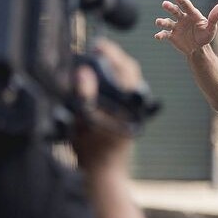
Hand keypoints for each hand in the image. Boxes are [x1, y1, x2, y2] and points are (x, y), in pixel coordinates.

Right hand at [73, 39, 143, 169]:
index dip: (111, 52)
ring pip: (126, 81)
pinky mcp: (128, 116)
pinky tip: (97, 82)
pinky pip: (122, 92)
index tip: (97, 45)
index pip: (126, 68)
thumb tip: (83, 71)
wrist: (103, 172)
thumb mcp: (82, 119)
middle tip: (94, 50)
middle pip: (128, 71)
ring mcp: (133, 111)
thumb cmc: (91, 150)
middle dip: (112, 57)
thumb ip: (84, 94)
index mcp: (129, 104)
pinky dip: (111, 82)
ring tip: (94, 62)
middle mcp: (135, 105)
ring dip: (112, 69)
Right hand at [154, 0, 217, 55]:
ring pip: (167, 22)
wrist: (198, 48)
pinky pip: (164, 34)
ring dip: (162, 21)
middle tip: (164, 4)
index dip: (182, 0)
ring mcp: (176, 26)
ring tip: (158, 22)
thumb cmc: (205, 36)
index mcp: (192, 15)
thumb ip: (214, 18)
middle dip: (170, 7)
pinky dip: (160, 35)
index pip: (187, 6)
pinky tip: (157, 36)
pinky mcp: (171, 35)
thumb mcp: (211, 28)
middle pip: (175, 11)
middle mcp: (182, 18)